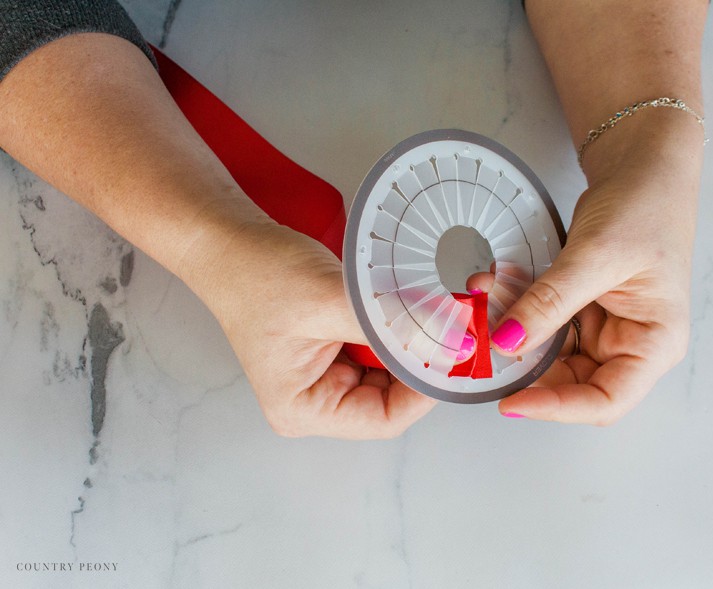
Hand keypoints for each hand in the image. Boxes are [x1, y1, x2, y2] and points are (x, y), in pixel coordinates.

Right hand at [194, 220, 436, 438]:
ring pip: (392, 371)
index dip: (426, 388)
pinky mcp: (333, 351)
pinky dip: (396, 328)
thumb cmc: (257, 273)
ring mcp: (325, 377)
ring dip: (410, 342)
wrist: (227, 239)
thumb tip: (451, 338)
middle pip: (394, 396)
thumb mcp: (329, 300)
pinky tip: (403, 306)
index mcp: (303, 410)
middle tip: (453, 325)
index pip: (386, 419)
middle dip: (421, 361)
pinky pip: (381, 348)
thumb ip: (391, 325)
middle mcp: (315, 402)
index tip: (456, 351)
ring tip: (427, 309)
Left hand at [470, 120, 702, 424]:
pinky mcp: (577, 309)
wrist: (640, 168)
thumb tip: (507, 343)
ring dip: (511, 328)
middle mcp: (628, 343)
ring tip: (484, 298)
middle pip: (567, 380)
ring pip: (545, 350)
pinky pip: (538, 321)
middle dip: (521, 362)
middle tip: (482, 341)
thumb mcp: (595, 257)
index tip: (510, 401)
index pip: (605, 401)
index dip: (556, 407)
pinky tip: (494, 284)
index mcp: (652, 343)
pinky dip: (514, 306)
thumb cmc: (645, 208)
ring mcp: (600, 327)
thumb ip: (549, 303)